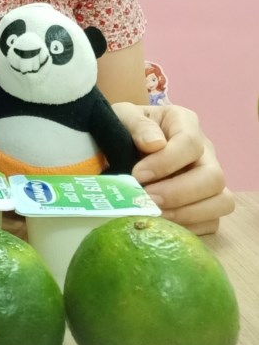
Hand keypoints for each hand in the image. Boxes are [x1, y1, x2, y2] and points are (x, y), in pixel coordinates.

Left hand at [112, 102, 234, 234]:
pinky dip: (188, 228)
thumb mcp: (123, 116)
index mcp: (185, 123)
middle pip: (213, 177)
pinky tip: (161, 225)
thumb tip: (155, 144)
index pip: (191, 142)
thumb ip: (138, 125)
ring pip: (221, 202)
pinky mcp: (206, 204)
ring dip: (187, 214)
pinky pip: (211, 222)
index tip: (138, 175)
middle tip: (147, 200)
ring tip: (155, 215)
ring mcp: (208, 179)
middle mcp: (205, 151)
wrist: (122, 143)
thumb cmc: (125, 127)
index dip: (166, 162)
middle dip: (179, 193)